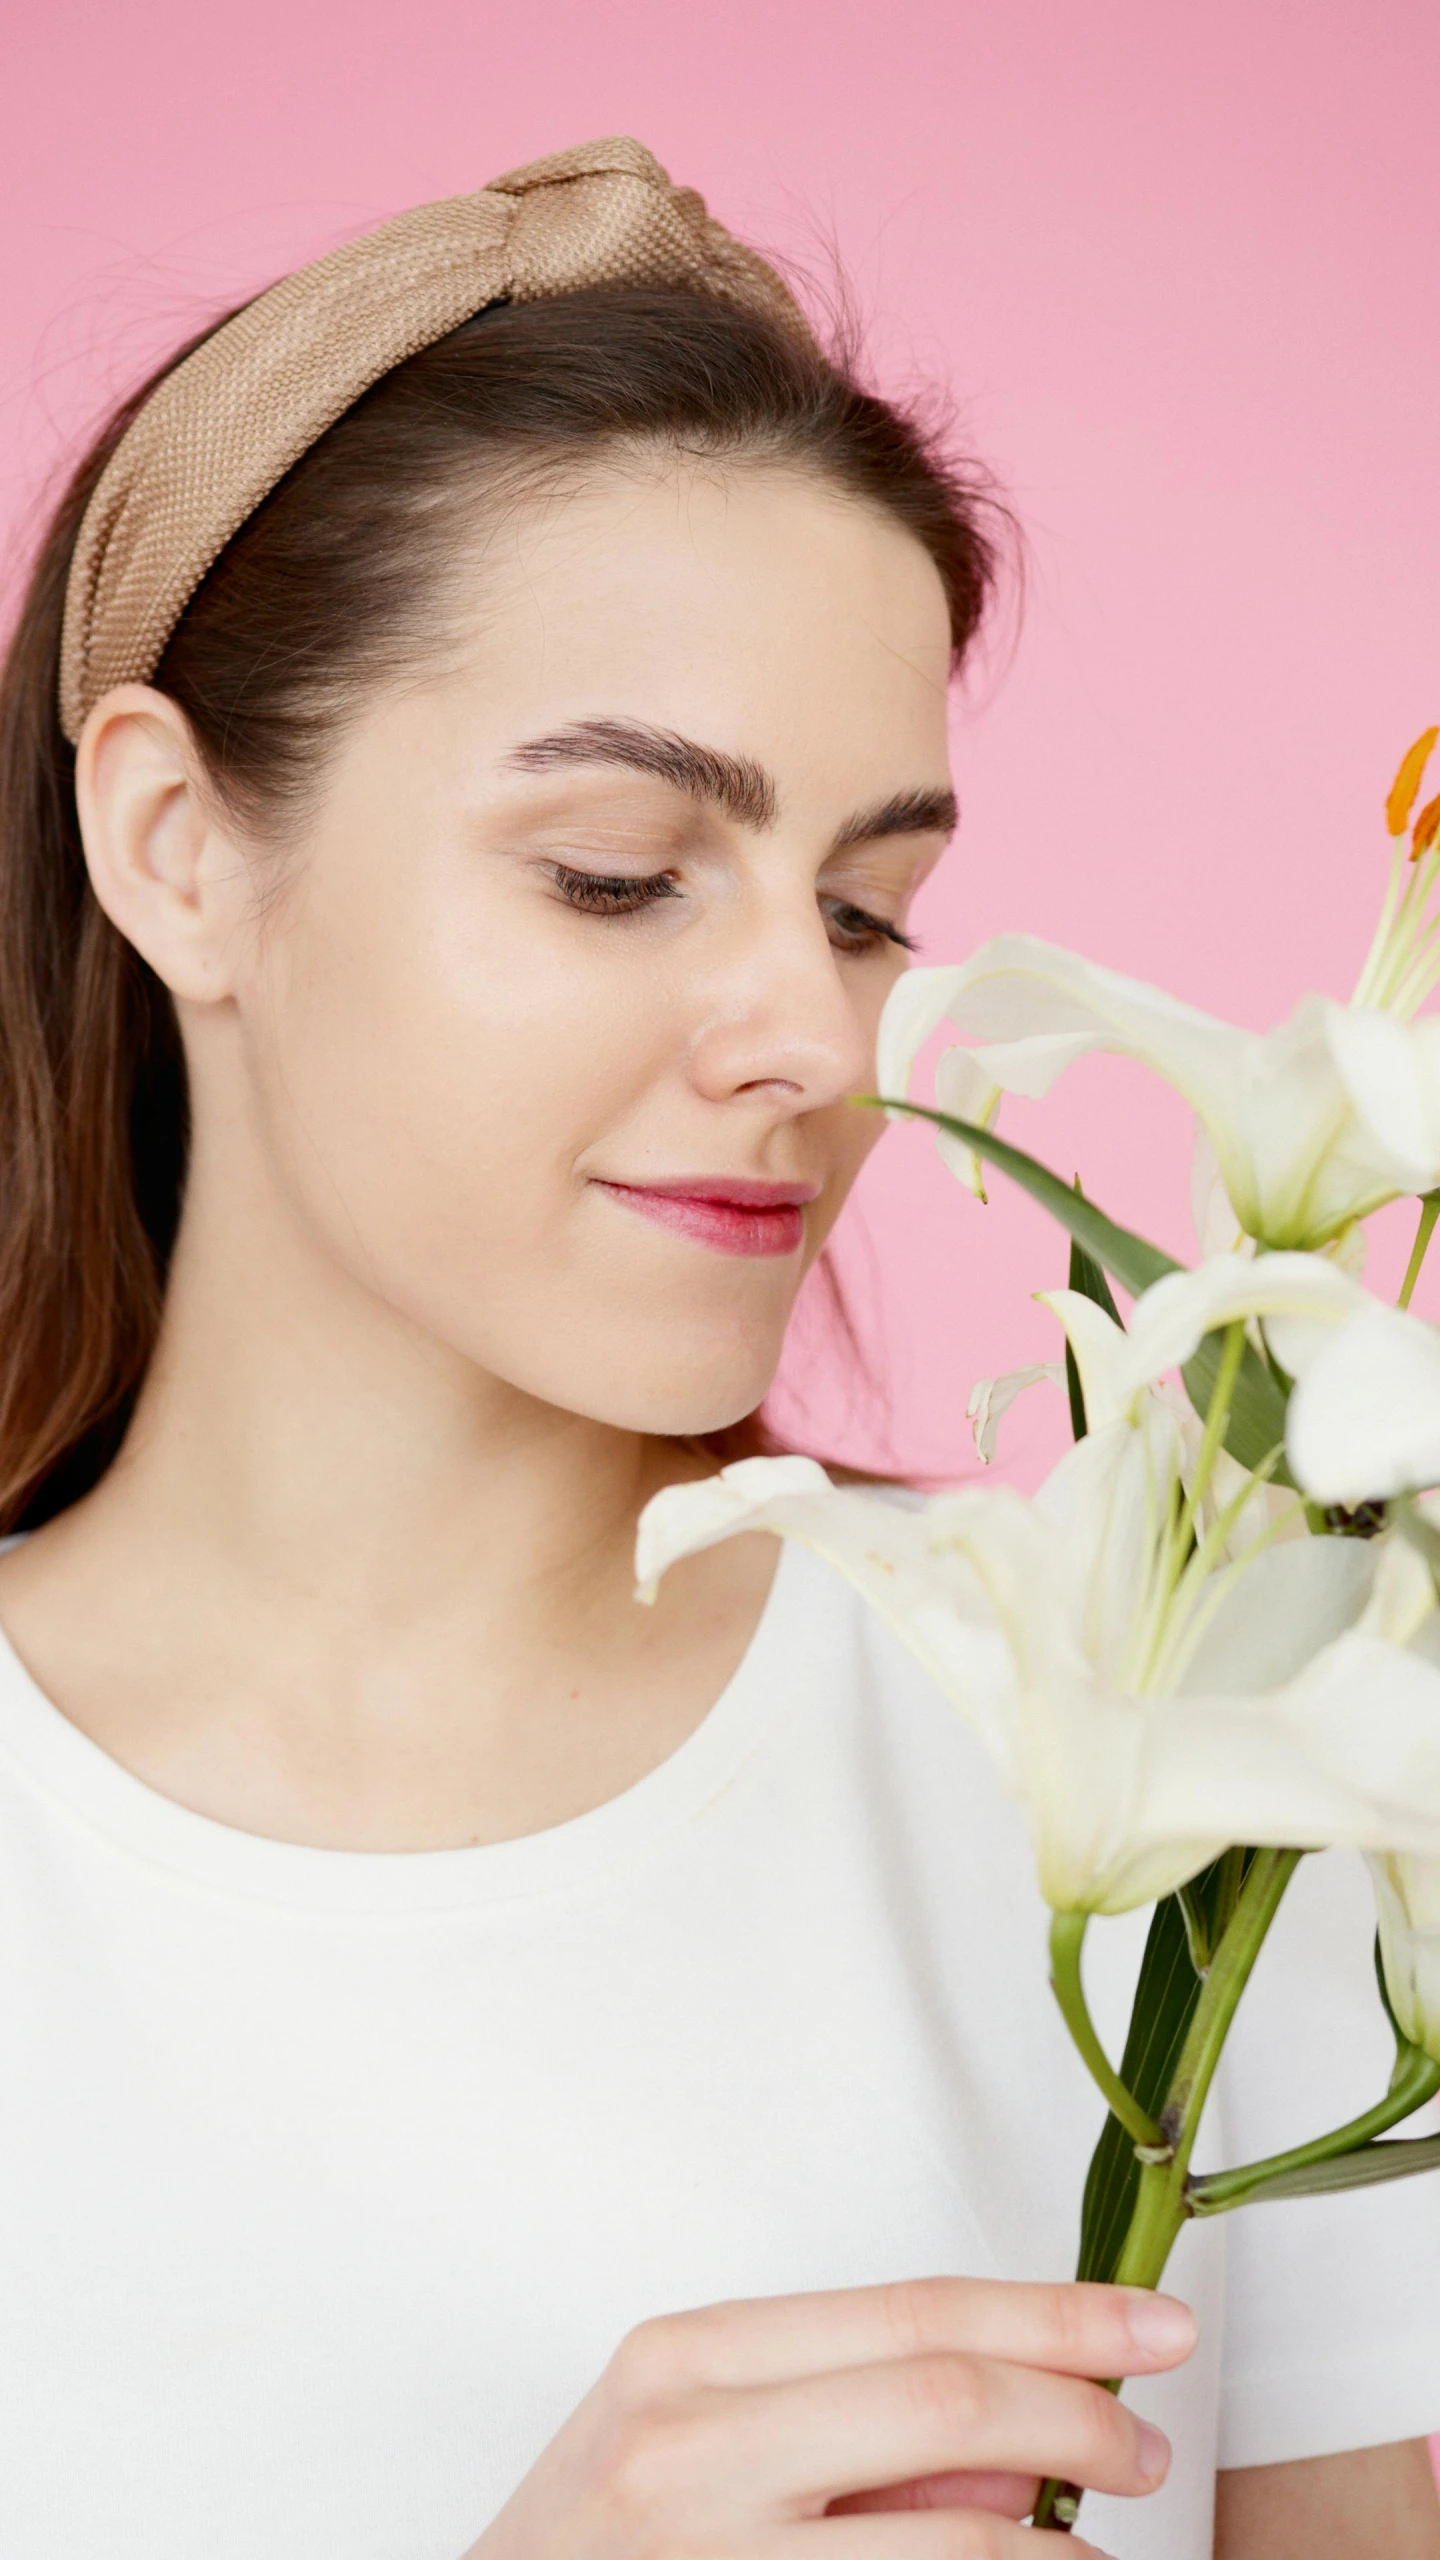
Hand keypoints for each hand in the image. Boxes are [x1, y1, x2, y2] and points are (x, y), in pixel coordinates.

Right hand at [461, 2273, 1196, 2557]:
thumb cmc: (591, 2552)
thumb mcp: (687, 2444)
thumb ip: (840, 2419)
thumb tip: (1019, 2450)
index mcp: (687, 2362)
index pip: (915, 2315)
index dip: (1057, 2317)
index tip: (1153, 2326)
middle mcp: (692, 2451)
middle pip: (945, 2403)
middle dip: (1080, 2419)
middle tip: (1147, 2448)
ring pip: (958, 2547)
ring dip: (1059, 2553)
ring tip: (1089, 2554)